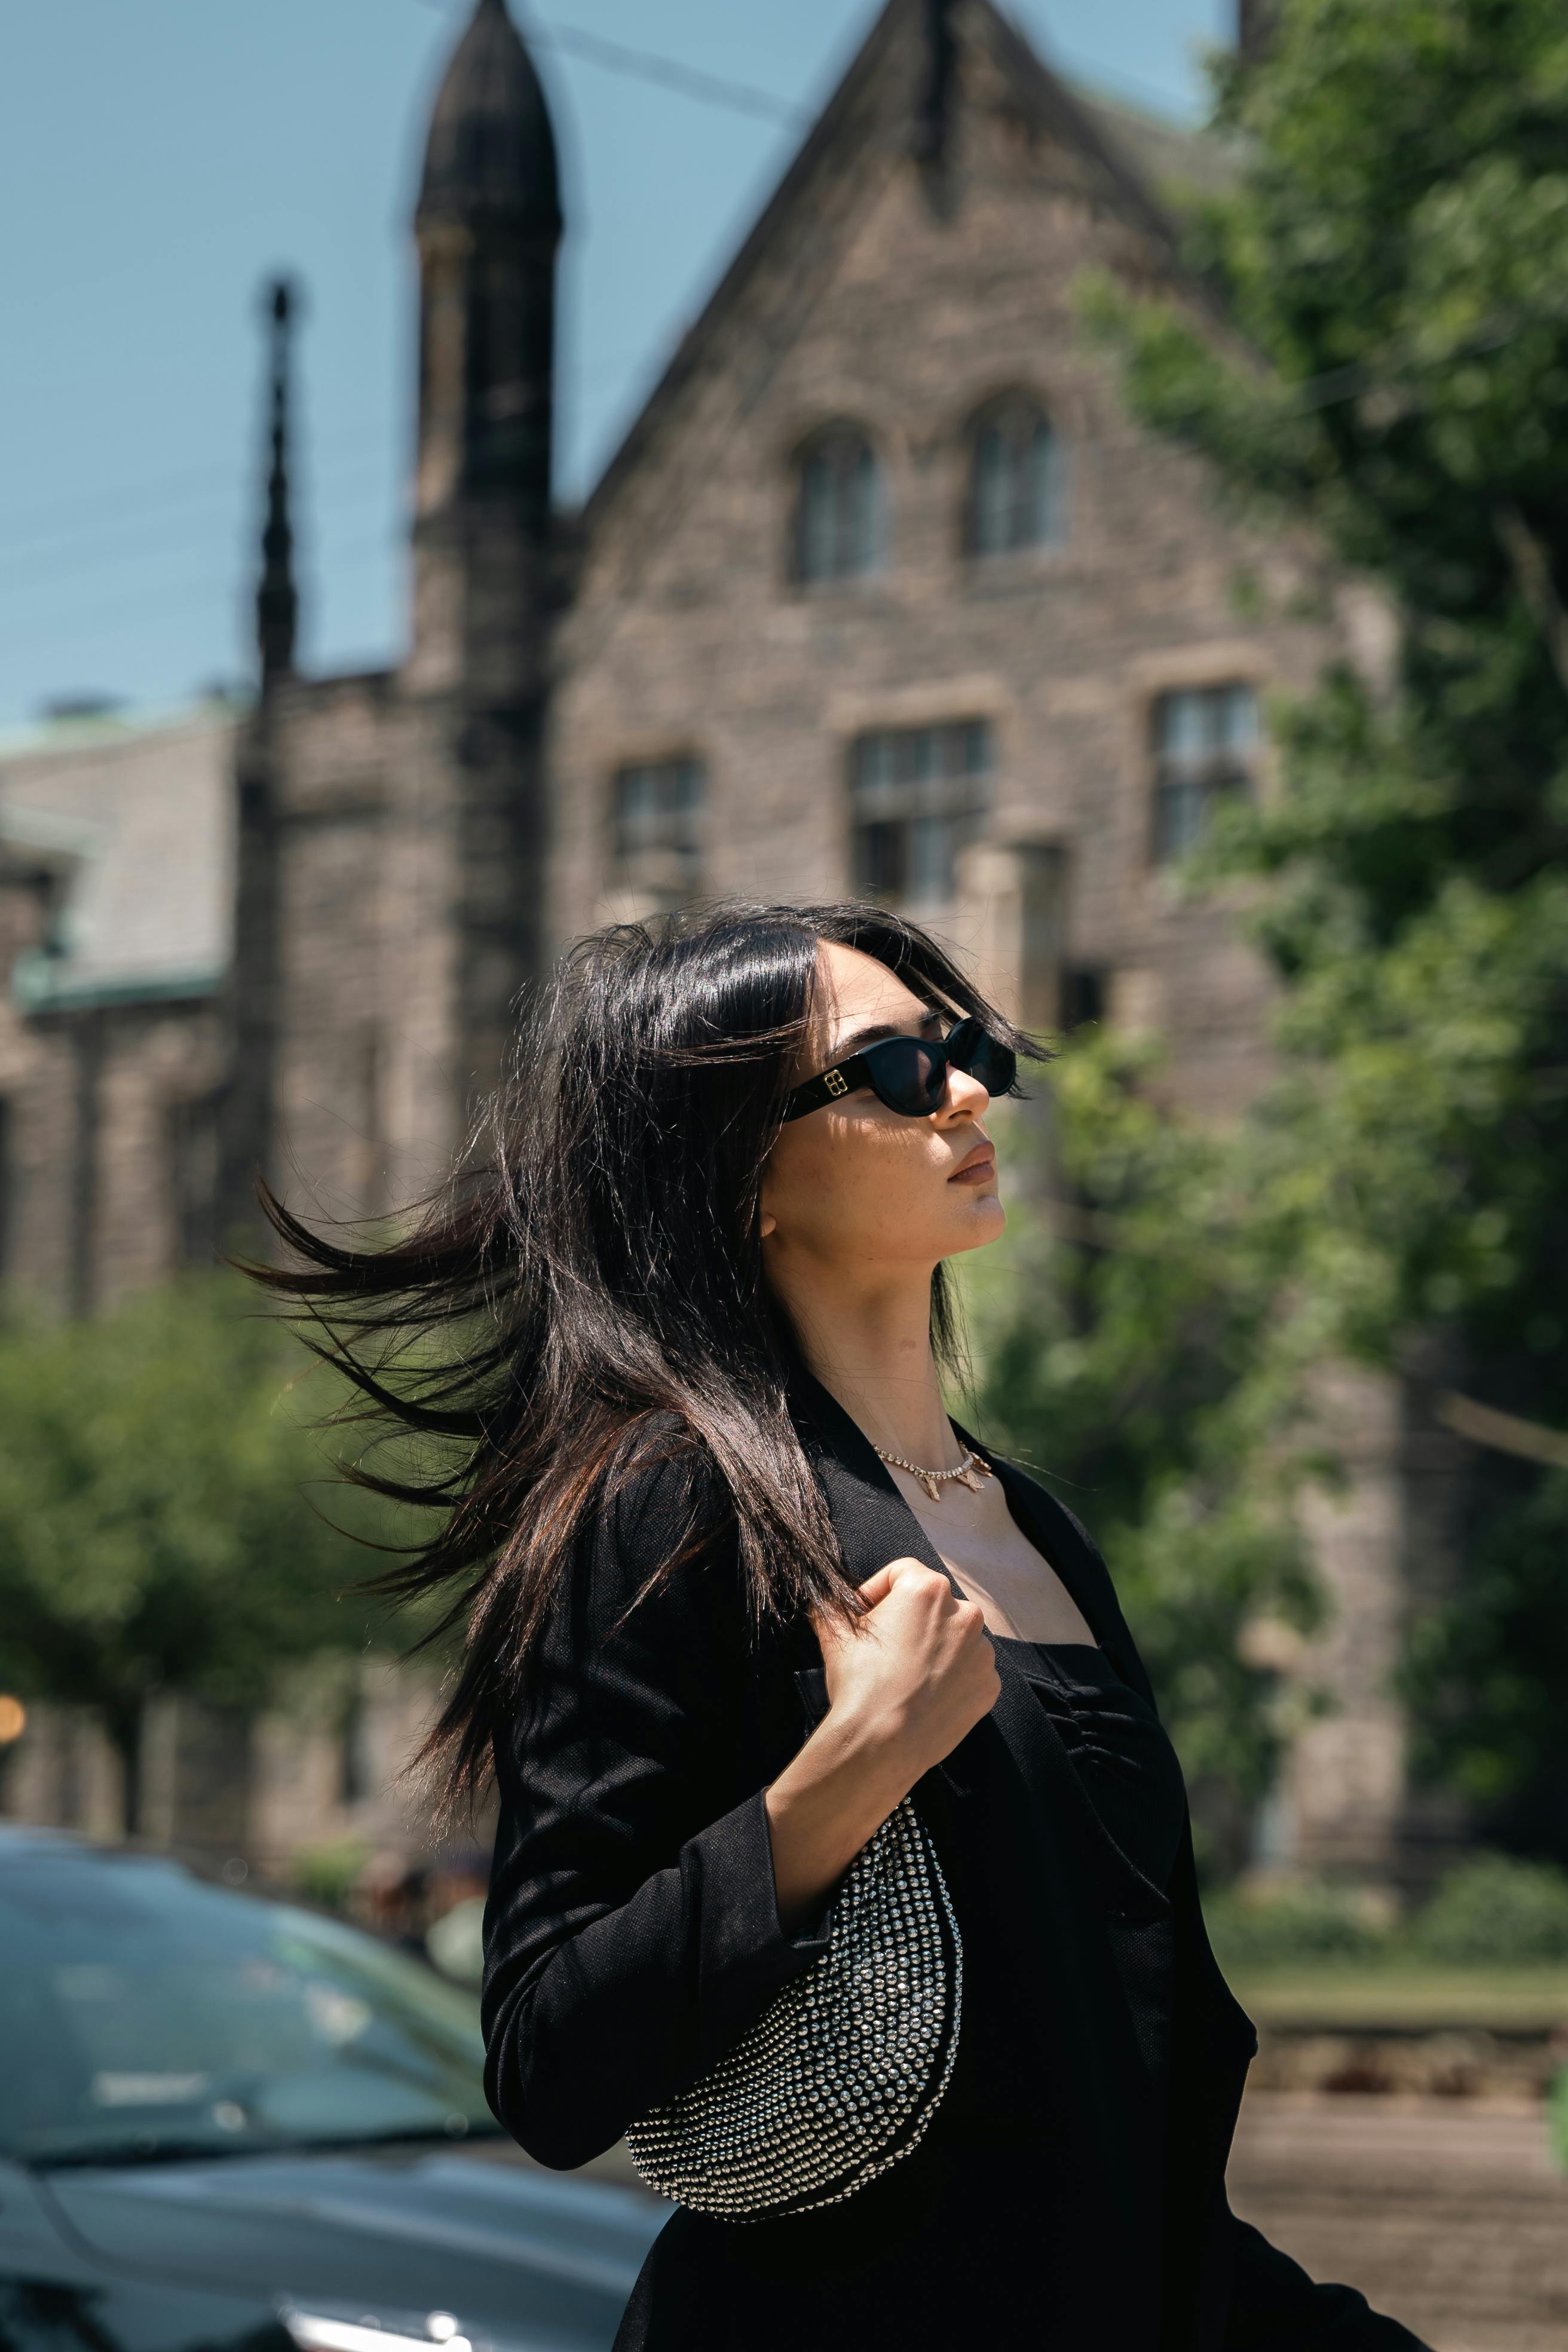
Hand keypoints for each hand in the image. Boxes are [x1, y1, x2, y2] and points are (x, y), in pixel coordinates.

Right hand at [813, 1556, 999, 1780]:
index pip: (901, 1573)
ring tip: (906, 1676)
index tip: (865, 1616)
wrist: (883, 1743)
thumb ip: (833, 1605)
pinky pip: (969, 1672)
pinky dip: (952, 1678)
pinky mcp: (989, 1685)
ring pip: (954, 1638)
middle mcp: (965, 1614)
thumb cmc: (861, 1683)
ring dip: (934, 1649)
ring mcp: (981, 1652)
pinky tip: (925, 1695)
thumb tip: (828, 1602)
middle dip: (909, 1621)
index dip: (877, 1592)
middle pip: (932, 1605)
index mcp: (928, 1589)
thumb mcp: (833, 1633)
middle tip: (885, 1648)